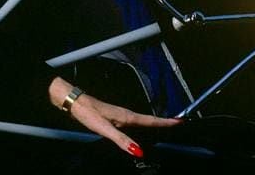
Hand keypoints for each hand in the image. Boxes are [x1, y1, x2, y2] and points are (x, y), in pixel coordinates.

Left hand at [49, 76, 179, 158]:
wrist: (74, 102)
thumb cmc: (88, 112)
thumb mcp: (105, 128)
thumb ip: (121, 140)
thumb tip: (138, 151)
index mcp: (126, 116)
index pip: (151, 120)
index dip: (166, 122)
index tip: (180, 121)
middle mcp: (125, 115)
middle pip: (149, 121)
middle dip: (163, 123)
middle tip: (177, 125)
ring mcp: (119, 116)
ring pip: (141, 122)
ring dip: (153, 125)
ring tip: (164, 128)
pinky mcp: (113, 118)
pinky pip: (132, 124)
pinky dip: (141, 127)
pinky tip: (138, 132)